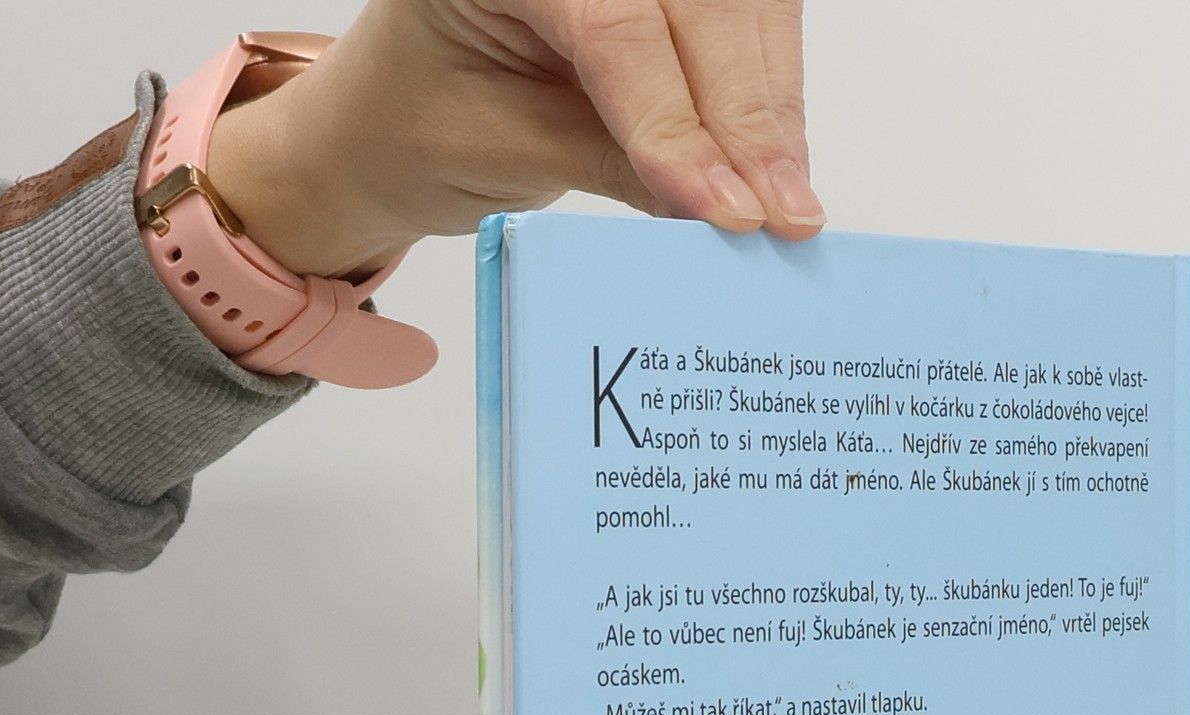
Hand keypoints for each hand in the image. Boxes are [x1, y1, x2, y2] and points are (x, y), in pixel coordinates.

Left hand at [208, 0, 820, 280]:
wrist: (400, 111)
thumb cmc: (423, 120)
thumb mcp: (501, 147)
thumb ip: (609, 159)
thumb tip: (718, 204)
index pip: (615, 23)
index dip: (679, 117)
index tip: (725, 206)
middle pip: (703, 6)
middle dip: (751, 116)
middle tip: (783, 218)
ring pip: (744, 10)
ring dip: (774, 110)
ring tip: (790, 207)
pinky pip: (749, 22)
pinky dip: (771, 96)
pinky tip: (779, 168)